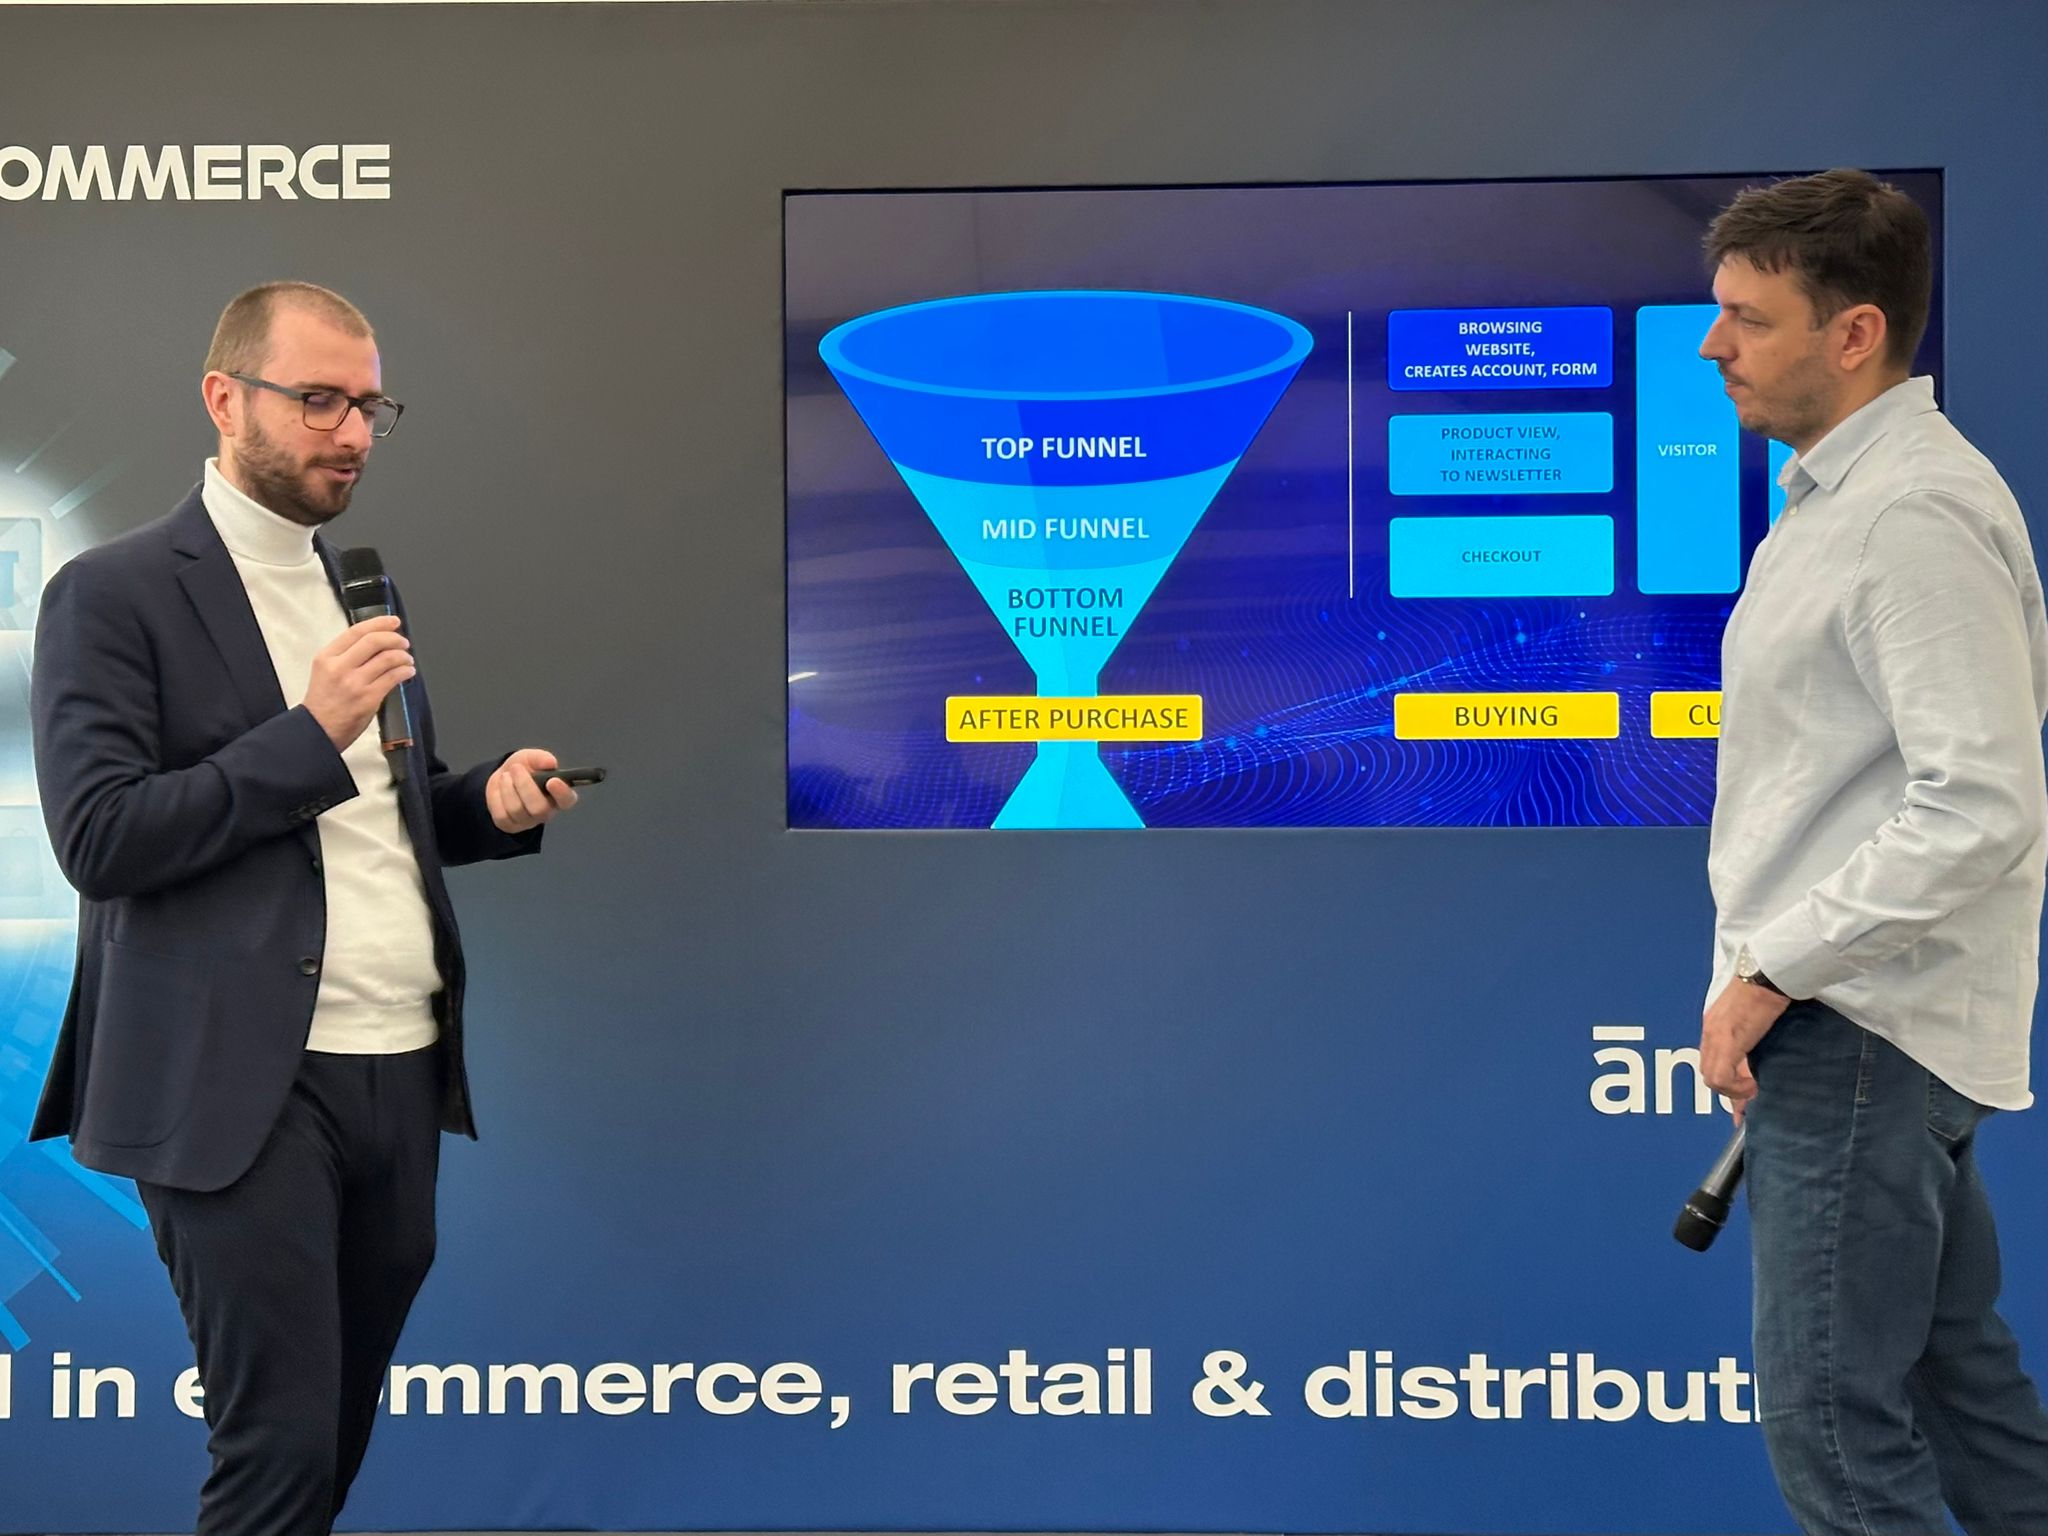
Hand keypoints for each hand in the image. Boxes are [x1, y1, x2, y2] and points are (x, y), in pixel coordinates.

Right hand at [304, 616, 413, 750]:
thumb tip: (376, 641)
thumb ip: (346, 656)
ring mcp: (355, 683)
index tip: (392, 621)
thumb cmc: (323, 703)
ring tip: (407, 659)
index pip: (356, 631)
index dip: (379, 623)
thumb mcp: (325, 671)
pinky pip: (393, 678)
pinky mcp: (368, 698)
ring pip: (387, 658)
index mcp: (326, 657)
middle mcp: (339, 667)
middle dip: (394, 638)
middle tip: (403, 641)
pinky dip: (405, 671)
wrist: (317, 731)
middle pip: (374, 641)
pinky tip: (408, 671)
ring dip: (403, 656)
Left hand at [488, 748, 577, 833]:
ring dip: (508, 788)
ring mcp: (528, 821)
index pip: (567, 800)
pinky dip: (497, 797)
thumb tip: (551, 762)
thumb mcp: (531, 758)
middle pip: (540, 809)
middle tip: (517, 768)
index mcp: (559, 795)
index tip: (552, 780)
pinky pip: (502, 815)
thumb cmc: (523, 769)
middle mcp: (546, 812)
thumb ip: (541, 758)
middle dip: (525, 786)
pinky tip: (500, 788)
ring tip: (506, 776)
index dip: (562, 793)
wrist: (502, 777)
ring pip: (518, 810)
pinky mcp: (510, 825)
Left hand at [1699, 981, 1790, 1124]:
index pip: (1710, 1061)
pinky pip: (1722, 1076)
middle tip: (1751, 1093)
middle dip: (1729, 1089)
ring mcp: (1716, 1037)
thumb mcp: (1752, 1016)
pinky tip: (1755, 1083)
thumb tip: (1757, 1066)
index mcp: (1714, 1025)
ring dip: (1734, 1090)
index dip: (1725, 1082)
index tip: (1742, 1096)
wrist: (1769, 975)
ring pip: (1712, 1079)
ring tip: (1754, 1087)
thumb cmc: (1767, 991)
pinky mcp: (1728, 1041)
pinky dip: (1737, 1087)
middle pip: (1708, 1073)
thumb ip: (1748, 1037)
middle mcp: (1710, 1032)